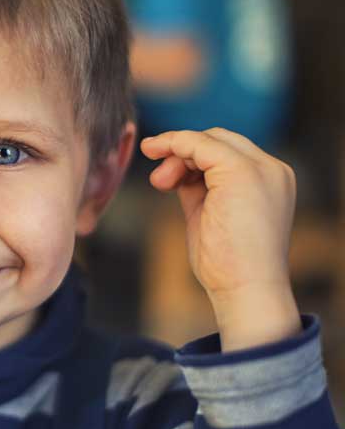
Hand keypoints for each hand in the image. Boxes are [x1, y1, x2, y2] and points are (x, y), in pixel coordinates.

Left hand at [141, 128, 300, 350]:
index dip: (192, 156)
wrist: (245, 289)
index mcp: (270, 180)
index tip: (164, 176)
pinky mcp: (241, 172)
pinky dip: (175, 144)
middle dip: (182, 151)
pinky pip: (200, 143)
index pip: (227, 151)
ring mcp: (259, 169)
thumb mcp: (210, 214)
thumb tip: (175, 170)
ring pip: (208, 139)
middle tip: (160, 180)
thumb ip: (198, 188)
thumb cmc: (226, 263)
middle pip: (218, 139)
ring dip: (175, 153)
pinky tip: (157, 154)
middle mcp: (271, 169)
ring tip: (161, 183)